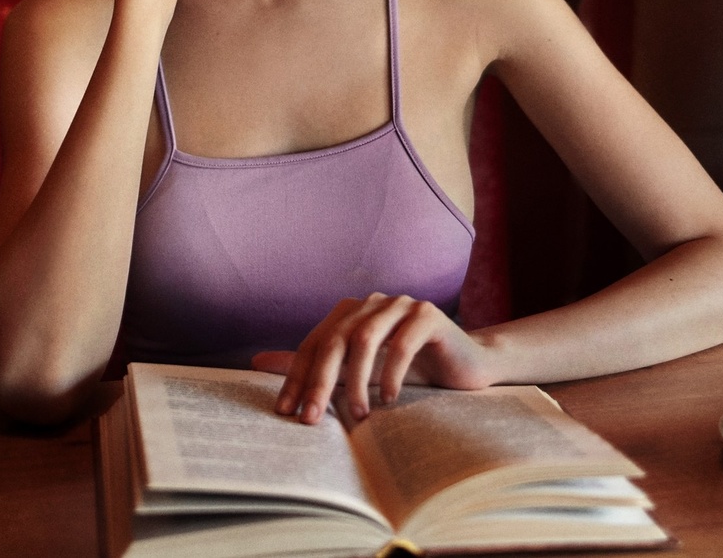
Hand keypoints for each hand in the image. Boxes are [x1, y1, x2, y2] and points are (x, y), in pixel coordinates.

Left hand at [252, 294, 499, 424]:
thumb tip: (258, 363)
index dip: (296, 377)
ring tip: (356, 415)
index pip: (314, 343)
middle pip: (336, 340)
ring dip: (356, 381)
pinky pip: (403, 343)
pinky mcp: (428, 315)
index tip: (285, 412)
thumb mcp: (356, 370)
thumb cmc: (407, 369)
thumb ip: (313, 364)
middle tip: (310, 419)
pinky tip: (388, 399)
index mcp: (350, 312)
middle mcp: (372, 302)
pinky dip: (391, 373)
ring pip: (366, 339)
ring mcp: (401, 305)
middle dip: (319, 382)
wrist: (465, 364)